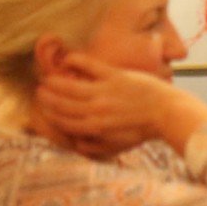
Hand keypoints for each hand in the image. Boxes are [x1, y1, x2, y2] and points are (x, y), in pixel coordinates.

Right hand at [37, 53, 206, 158]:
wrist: (167, 114)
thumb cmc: (143, 131)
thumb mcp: (119, 146)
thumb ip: (97, 147)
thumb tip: (77, 144)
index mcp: (96, 128)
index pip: (65, 122)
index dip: (51, 115)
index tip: (43, 110)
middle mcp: (96, 111)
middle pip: (63, 104)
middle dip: (47, 98)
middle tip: (39, 92)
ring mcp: (104, 92)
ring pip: (70, 86)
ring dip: (55, 82)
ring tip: (46, 78)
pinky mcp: (115, 77)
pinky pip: (89, 66)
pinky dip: (76, 61)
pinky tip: (67, 59)